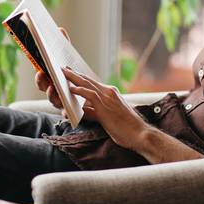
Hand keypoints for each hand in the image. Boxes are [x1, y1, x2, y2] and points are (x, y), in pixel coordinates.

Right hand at [34, 28, 69, 116]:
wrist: (88, 98)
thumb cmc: (74, 78)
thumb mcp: (70, 60)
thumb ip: (64, 46)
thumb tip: (60, 29)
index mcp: (51, 78)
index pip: (41, 72)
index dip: (37, 68)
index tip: (35, 60)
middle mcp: (52, 90)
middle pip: (42, 86)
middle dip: (40, 80)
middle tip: (40, 72)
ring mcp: (59, 101)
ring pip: (52, 99)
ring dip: (50, 94)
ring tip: (52, 88)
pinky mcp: (69, 111)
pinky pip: (66, 113)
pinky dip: (66, 113)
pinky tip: (68, 111)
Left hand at [63, 67, 203, 163]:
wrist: (141, 135)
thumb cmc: (127, 129)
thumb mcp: (109, 118)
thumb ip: (95, 112)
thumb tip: (82, 112)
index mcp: (112, 93)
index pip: (93, 83)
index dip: (81, 77)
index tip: (71, 72)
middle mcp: (110, 93)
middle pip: (88, 80)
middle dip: (74, 74)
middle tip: (62, 68)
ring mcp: (108, 99)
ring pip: (87, 84)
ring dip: (73, 78)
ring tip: (62, 74)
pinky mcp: (105, 108)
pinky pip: (90, 95)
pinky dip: (79, 90)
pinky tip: (70, 89)